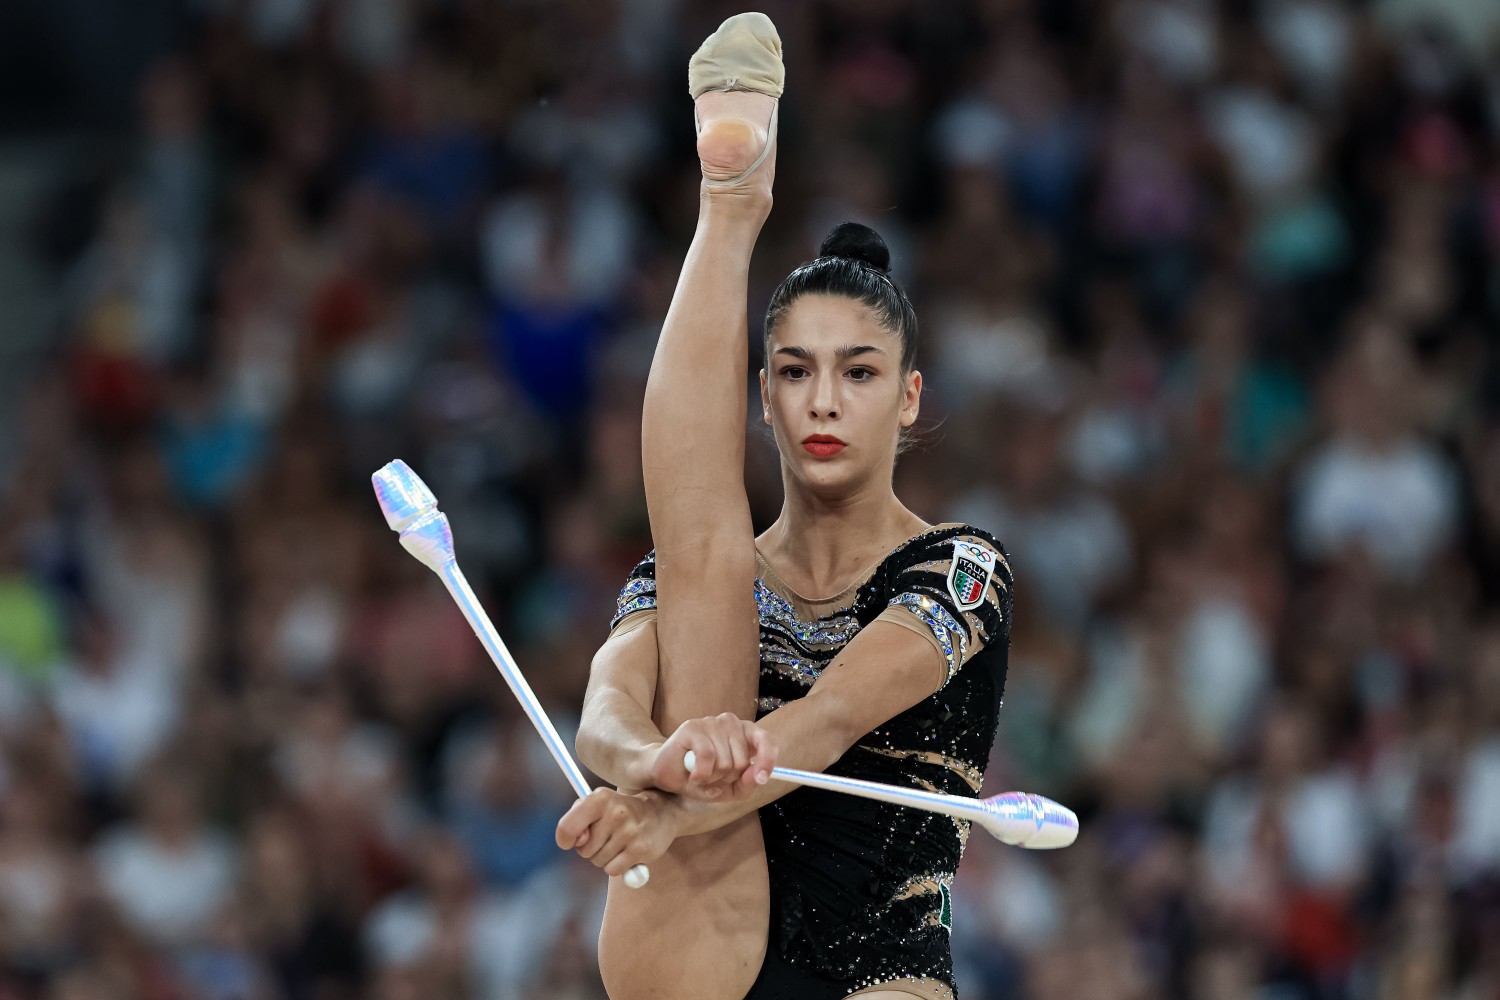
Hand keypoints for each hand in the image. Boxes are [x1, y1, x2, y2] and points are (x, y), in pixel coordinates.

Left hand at [555, 788, 678, 877]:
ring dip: (605, 856)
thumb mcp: (597, 803)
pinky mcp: (641, 850)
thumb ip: (577, 818)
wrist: (660, 812)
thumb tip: (577, 842)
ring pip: (598, 861)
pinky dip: (617, 866)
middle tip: (606, 836)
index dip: (564, 839)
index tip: (571, 841)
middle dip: (591, 848)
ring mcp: (630, 832)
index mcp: (600, 798)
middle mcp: (616, 813)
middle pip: (584, 850)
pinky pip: (613, 870)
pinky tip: (628, 851)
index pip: (567, 827)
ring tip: (620, 841)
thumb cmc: (619, 810)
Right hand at [649, 713, 775, 800]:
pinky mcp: (692, 727)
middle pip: (743, 760)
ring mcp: (711, 722)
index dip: (768, 759)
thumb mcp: (730, 790)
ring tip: (700, 775)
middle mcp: (730, 723)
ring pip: (725, 761)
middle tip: (712, 778)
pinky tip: (692, 775)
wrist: (669, 776)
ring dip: (712, 778)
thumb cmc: (702, 780)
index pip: (766, 740)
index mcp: (744, 734)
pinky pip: (707, 756)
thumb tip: (756, 774)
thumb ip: (747, 784)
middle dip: (727, 779)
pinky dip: (701, 774)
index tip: (761, 778)